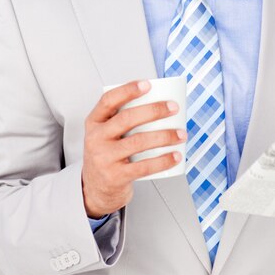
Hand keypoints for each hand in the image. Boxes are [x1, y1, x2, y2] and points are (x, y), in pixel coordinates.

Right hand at [82, 80, 186, 217]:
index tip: (148, 84)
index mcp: (94, 122)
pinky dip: (163, 160)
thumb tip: (161, 104)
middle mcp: (96, 138)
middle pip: (126, 119)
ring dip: (164, 136)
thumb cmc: (108, 154)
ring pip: (138, 142)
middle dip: (154, 111)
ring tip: (181, 134)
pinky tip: (176, 155)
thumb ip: (123, 119)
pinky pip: (144, 166)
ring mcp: (104, 158)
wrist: (95, 190)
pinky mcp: (115, 176)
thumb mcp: (106, 134)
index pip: (108, 100)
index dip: (128, 90)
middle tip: (173, 108)